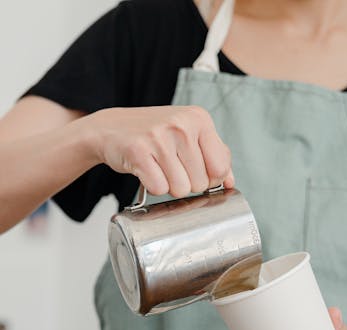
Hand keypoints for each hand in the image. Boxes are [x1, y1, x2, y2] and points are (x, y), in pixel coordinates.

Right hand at [84, 105, 233, 196]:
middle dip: (188, 183)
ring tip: (160, 169)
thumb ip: (215, 156)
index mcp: (200, 119)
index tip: (196, 172)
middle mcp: (181, 124)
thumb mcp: (190, 135)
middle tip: (172, 167)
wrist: (111, 128)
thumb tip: (231, 183)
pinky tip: (147, 171)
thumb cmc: (155, 135)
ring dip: (170, 187)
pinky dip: (153, 187)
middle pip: (201, 183)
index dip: (210, 179)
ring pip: (181, 189)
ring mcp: (159, 137)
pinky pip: (159, 188)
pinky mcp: (139, 151)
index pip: (221, 168)